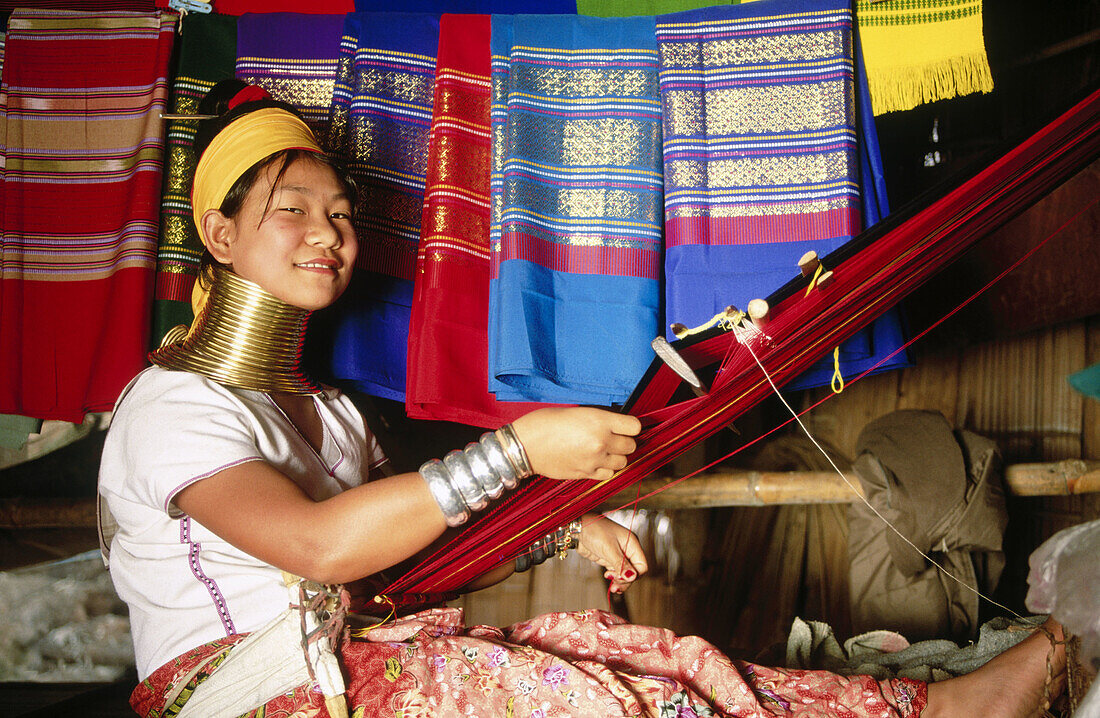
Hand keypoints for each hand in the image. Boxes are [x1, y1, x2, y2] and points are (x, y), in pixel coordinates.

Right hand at [511, 407, 640, 480]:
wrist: (524, 445)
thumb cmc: (544, 423)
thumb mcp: (576, 412)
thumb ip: (599, 420)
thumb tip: (616, 427)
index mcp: (599, 421)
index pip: (634, 426)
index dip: (630, 426)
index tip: (625, 426)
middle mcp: (601, 441)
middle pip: (631, 446)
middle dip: (624, 441)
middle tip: (613, 438)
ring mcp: (594, 460)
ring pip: (622, 462)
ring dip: (616, 456)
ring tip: (603, 450)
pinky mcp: (586, 474)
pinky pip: (608, 474)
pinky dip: (605, 469)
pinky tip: (595, 461)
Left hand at [576, 514, 647, 593]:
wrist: (577, 527)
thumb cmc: (594, 530)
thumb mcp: (609, 548)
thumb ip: (621, 564)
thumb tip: (632, 577)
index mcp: (632, 544)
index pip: (642, 565)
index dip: (634, 575)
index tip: (621, 578)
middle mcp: (627, 549)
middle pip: (634, 571)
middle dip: (626, 580)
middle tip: (615, 586)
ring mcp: (618, 554)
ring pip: (625, 573)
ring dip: (620, 581)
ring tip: (612, 587)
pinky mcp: (609, 558)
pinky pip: (616, 571)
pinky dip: (614, 578)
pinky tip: (609, 579)